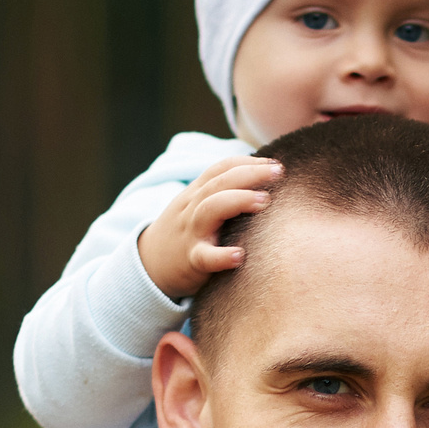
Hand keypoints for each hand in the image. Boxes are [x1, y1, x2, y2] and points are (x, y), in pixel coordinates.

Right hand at [136, 156, 281, 299]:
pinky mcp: (191, 260)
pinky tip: (240, 256)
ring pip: (211, 209)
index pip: (221, 168)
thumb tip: (263, 180)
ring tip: (265, 202)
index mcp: (197, 193)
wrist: (150, 265)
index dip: (247, 162)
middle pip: (219, 182)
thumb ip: (223, 192)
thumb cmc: (186, 233)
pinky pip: (205, 257)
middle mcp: (193, 208)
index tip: (275, 163)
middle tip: (279, 172)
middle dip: (250, 174)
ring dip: (239, 201)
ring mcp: (191, 232)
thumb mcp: (198, 206)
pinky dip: (222, 256)